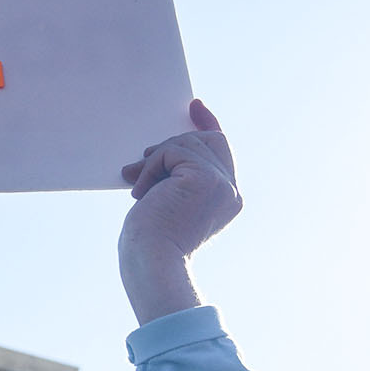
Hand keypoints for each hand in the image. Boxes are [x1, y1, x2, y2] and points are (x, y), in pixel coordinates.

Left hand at [116, 99, 240, 322]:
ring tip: (138, 185)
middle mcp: (231, 190)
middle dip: (172, 144)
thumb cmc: (150, 241)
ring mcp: (222, 184)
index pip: (222, 149)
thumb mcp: (164, 201)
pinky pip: (172, 151)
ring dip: (155, 160)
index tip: (194, 107)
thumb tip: (153, 151)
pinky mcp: (206, 179)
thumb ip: (172, 176)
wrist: (151, 263)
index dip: (208, 124)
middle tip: (142, 161)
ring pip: (187, 142)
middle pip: (208, 139)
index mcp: (227, 198)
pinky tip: (141, 192)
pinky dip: (151, 167)